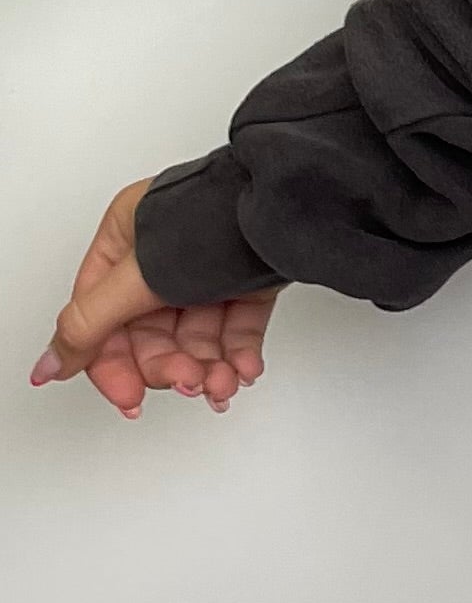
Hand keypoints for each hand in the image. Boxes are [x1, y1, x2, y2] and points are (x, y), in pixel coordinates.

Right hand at [30, 177, 276, 415]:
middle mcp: (166, 253)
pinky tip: (246, 369)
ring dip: (209, 366)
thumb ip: (91, 324)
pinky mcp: (250, 276)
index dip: (113, 365)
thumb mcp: (142, 275)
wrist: (292, 203)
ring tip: (224, 382)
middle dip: (172, 365)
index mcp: (127, 238)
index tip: (130, 398)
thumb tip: (49, 364)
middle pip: (152, 332)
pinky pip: (236, 325)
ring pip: (197, 334)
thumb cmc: (220, 218)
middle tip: (189, 383)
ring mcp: (209, 266)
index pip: (102, 318)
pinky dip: (239, 352)